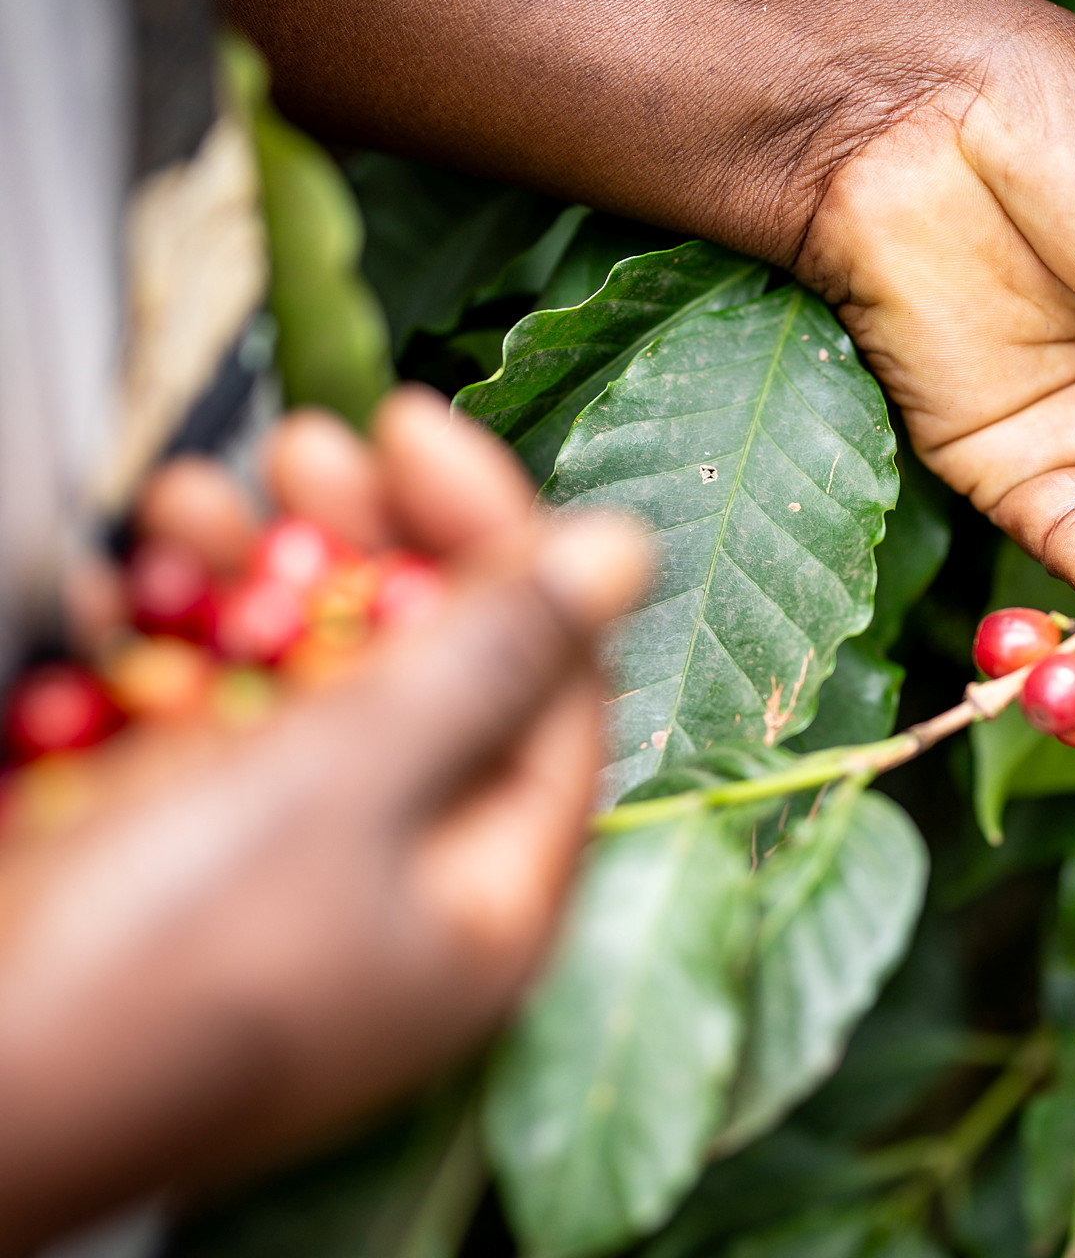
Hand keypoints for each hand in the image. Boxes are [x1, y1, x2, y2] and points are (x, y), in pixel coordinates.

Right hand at [0, 392, 647, 1253]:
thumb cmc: (151, 966)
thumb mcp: (341, 787)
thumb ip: (483, 664)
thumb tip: (619, 553)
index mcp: (490, 899)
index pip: (546, 684)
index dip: (496, 543)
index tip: (412, 432)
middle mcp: (406, 894)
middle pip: (429, 678)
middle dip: (365, 547)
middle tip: (308, 450)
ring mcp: (289, 886)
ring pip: (307, 691)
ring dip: (254, 580)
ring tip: (194, 502)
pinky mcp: (181, 875)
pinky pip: (207, 737)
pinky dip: (172, 656)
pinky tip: (129, 588)